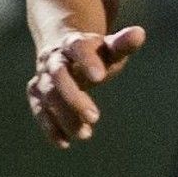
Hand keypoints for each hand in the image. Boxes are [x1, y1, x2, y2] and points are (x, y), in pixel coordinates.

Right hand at [27, 26, 145, 147]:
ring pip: (47, 94)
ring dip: (64, 115)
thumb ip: (123, 44)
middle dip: (73, 97)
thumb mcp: (110, 48)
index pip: (78, 48)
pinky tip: (64, 142)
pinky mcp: (37, 94)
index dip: (86, 61)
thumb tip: (140, 33)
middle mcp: (54, 59)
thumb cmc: (95, 53)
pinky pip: (39, 109)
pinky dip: (49, 126)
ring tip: (85, 134)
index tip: (100, 77)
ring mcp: (43, 76)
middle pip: (58, 75)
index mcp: (74, 43)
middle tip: (95, 117)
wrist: (65, 51)